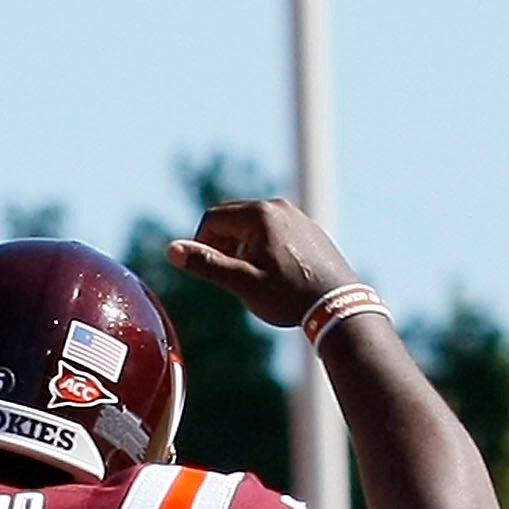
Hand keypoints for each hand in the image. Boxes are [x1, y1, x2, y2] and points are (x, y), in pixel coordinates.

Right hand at [165, 198, 357, 330]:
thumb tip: (171, 250)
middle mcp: (278, 206)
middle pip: (231, 218)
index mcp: (259, 215)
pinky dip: (262, 248)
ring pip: (252, 225)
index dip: (202, 246)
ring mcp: (295, 215)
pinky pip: (273, 231)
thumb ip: (206, 264)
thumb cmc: (287, 295)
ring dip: (241, 248)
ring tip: (253, 278)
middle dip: (221, 245)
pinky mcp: (307, 228)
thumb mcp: (241, 283)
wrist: (336, 302)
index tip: (211, 272)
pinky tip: (273, 275)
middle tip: (230, 276)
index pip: (212, 219)